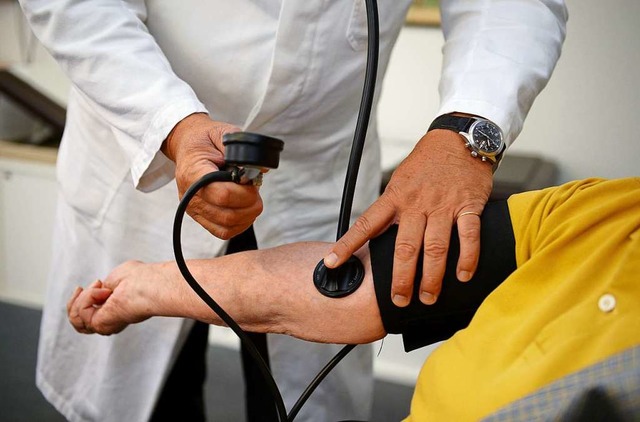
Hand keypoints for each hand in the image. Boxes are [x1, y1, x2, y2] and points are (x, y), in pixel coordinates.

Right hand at [67, 261, 159, 334]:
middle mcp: (110, 321)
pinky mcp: (100, 325)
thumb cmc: (140, 278)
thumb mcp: (117, 279)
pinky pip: (80, 313)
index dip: (85, 299)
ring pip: (76, 319)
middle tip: (87, 287)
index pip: (91, 315)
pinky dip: (88, 297)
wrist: (147, 285)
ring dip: (82, 298)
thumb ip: (107, 287)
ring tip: (100, 288)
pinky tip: (105, 291)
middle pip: (78, 322)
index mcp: (116, 311)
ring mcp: (105, 325)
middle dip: (76, 302)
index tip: (97, 281)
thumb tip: (103, 289)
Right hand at [162, 113, 262, 239]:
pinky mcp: (198, 216)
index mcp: (194, 172)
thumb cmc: (206, 139)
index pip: (222, 194)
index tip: (252, 182)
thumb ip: (242, 150)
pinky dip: (239, 224)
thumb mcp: (223, 134)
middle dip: (250, 205)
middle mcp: (190, 194)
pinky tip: (245, 211)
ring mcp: (193, 208)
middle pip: (227, 214)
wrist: (187, 145)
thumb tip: (262, 169)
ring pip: (227, 226)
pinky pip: (222, 231)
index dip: (244, 193)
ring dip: (247, 216)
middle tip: (255, 191)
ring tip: (250, 199)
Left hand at [324, 130, 492, 305]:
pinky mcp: (468, 205)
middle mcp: (416, 203)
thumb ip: (391, 209)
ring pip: (435, 247)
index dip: (347, 245)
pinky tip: (462, 275)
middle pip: (404, 246)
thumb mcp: (400, 181)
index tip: (332, 263)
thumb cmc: (427, 163)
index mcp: (394, 198)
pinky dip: (467, 258)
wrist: (459, 138)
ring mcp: (442, 205)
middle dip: (401, 278)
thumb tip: (375, 236)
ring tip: (428, 297)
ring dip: (432, 277)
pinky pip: (468, 235)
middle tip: (398, 300)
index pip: (366, 224)